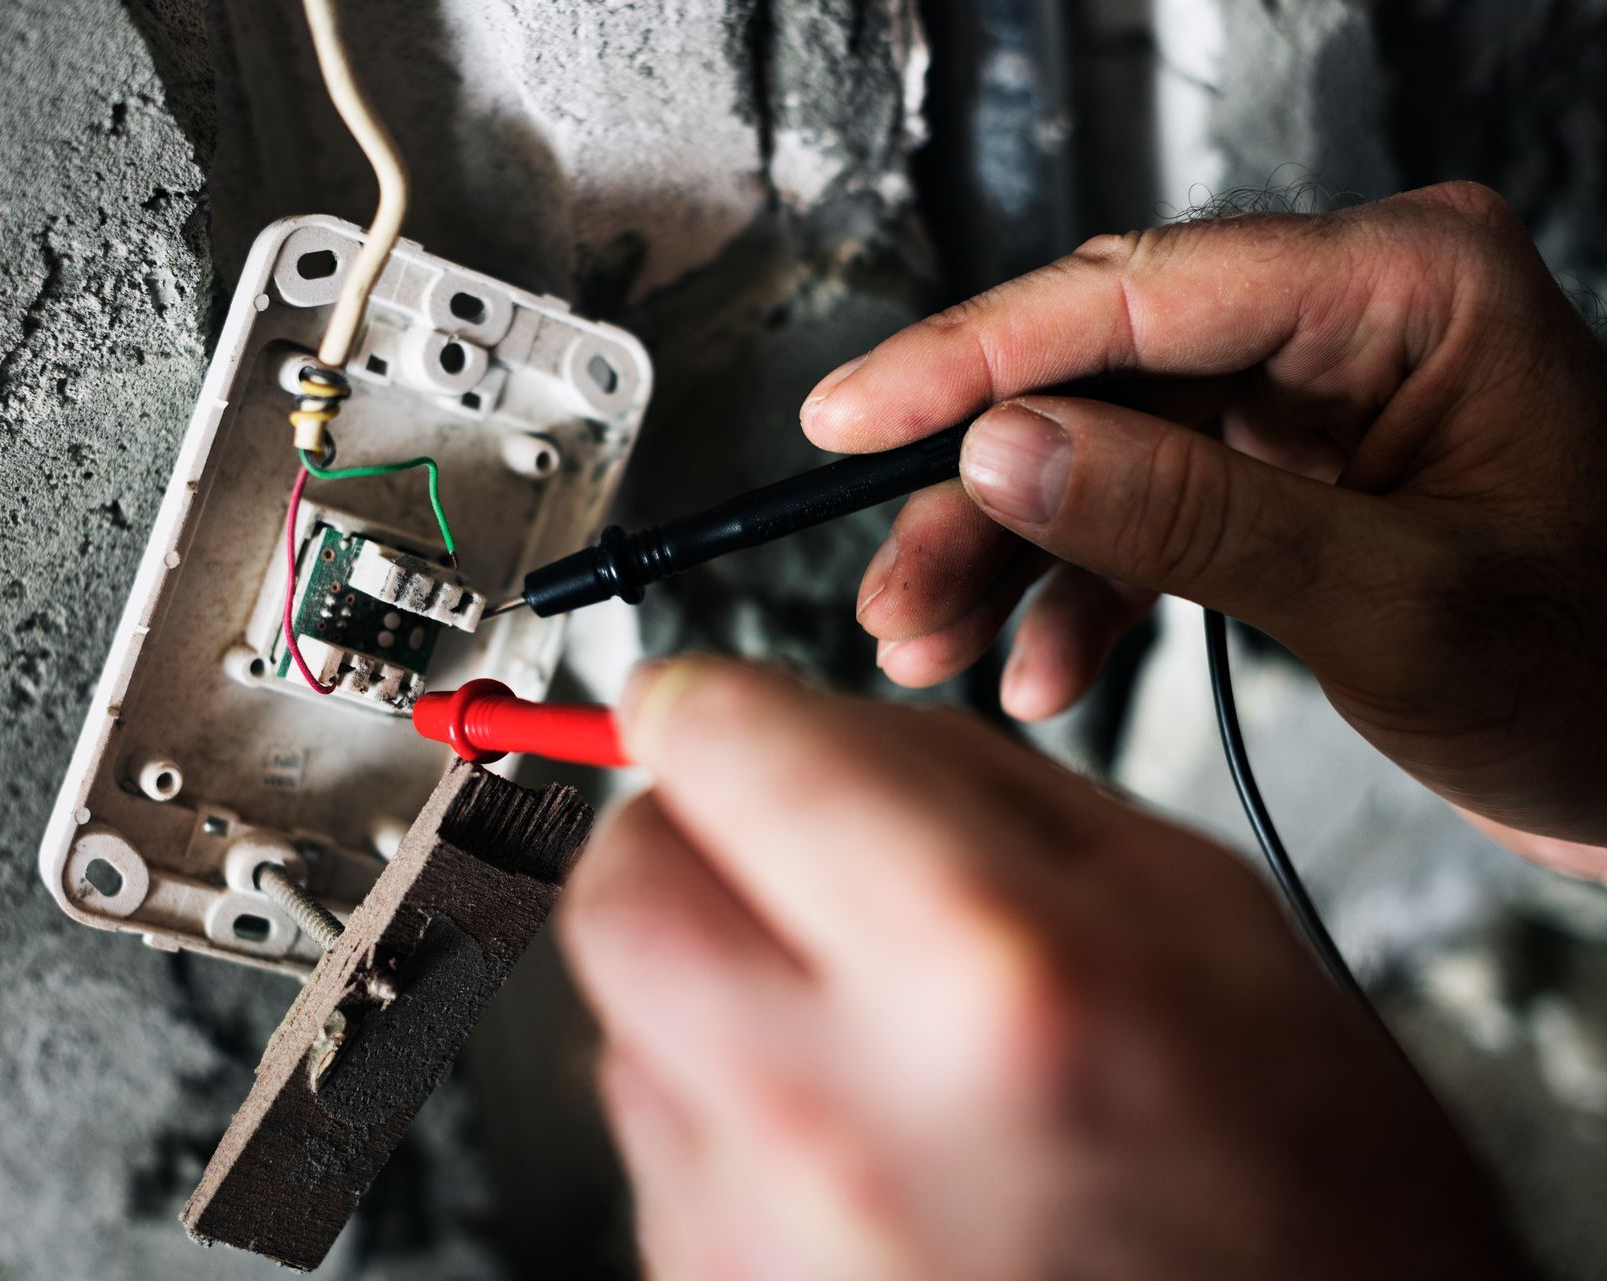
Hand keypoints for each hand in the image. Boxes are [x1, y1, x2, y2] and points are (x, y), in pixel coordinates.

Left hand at [562, 658, 1519, 1280]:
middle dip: (676, 831)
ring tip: (857, 1024)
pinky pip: (662, 1151)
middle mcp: (836, 1115)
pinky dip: (727, 1108)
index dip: (707, 705)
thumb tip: (808, 732)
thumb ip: (983, 789)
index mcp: (988, 975)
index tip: (708, 708)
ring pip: (625, 1022)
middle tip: (755, 840)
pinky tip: (855, 1133)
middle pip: (618, 889)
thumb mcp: (1207, 923)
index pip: (729, 755)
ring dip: (707, 978)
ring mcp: (759, 1235)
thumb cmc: (1302, 1212)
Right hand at [802, 182, 1606, 849]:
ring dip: (1007, 553)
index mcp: (1408, 285)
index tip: (847, 418)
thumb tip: (1002, 447)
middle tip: (893, 593)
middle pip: (1098, 373)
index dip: (972, 356)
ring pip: (1099, 445)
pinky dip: (1081, 591)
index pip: (1138, 291)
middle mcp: (1351, 313)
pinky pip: (1144, 507)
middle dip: (980, 493)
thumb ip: (1189, 518)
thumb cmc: (1594, 674)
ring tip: (930, 644)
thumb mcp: (1390, 604)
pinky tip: (1038, 670)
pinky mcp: (1284, 463)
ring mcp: (1313, 388)